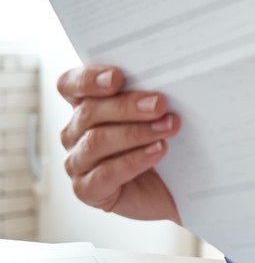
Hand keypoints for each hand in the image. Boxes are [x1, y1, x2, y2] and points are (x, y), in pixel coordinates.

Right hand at [57, 65, 180, 222]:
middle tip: (160, 104)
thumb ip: (147, 96)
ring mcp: (77, 163)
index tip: (117, 77)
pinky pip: (105, 174)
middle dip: (127, 106)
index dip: (88, 79)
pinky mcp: (87, 190)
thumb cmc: (158, 141)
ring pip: (96, 142)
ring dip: (136, 133)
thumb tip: (161, 84)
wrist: (170, 187)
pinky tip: (158, 151)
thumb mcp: (153, 115)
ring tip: (168, 127)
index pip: (69, 85)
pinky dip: (134, 160)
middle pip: (89, 112)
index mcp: (85, 106)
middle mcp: (74, 133)